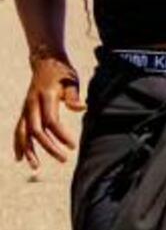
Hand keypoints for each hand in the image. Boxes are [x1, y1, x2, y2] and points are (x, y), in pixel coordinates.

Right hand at [13, 55, 82, 169]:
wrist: (45, 62)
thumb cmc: (62, 73)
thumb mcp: (71, 80)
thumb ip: (74, 95)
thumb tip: (82, 108)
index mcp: (45, 97)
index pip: (51, 121)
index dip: (61, 135)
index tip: (73, 146)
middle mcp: (32, 104)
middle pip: (36, 131)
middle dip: (48, 147)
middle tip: (63, 159)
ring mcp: (26, 109)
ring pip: (23, 133)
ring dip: (29, 151)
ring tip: (35, 167)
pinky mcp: (25, 112)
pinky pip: (19, 131)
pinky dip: (19, 144)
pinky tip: (20, 158)